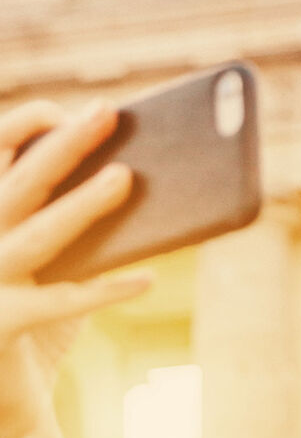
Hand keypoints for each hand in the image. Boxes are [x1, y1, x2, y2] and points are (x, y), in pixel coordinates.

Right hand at [0, 97, 148, 437]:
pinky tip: (148, 276)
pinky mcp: (1, 328)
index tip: (65, 110)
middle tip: (107, 113)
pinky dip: (108, 289)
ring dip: (84, 206)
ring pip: (38, 237)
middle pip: (18, 184)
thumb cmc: (31, 327)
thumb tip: (132, 185)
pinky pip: (61, 303)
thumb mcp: (48, 270)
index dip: (24, 127)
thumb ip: (75, 233)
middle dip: (64, 145)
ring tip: (127, 178)